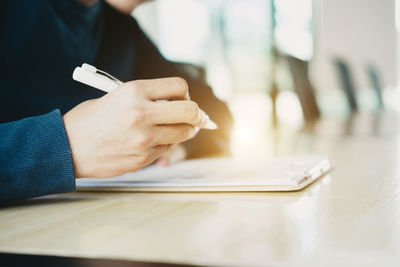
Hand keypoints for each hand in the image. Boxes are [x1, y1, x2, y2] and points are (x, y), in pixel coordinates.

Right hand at [63, 77, 202, 177]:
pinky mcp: (144, 158)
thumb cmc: (90, 119)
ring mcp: (145, 138)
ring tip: (173, 129)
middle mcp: (142, 113)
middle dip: (195, 114)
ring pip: (185, 132)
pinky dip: (167, 144)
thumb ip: (147, 98)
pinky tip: (153, 142)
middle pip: (191, 110)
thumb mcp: (116, 96)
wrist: (68, 147)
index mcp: (134, 91)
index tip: (182, 99)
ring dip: (184, 130)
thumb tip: (176, 103)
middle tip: (192, 117)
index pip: (179, 86)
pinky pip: (169, 148)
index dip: (184, 92)